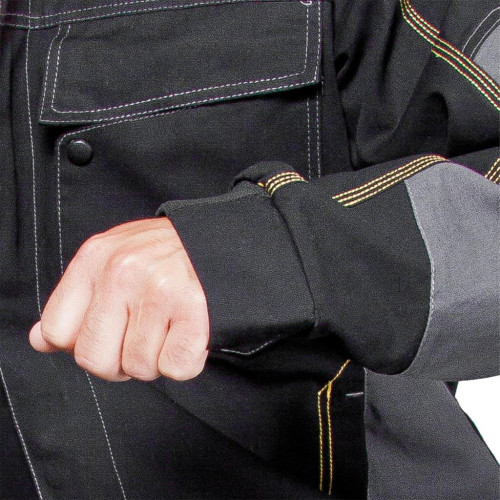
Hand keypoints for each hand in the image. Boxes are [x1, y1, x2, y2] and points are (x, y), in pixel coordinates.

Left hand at [29, 218, 208, 381]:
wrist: (221, 240)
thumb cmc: (166, 256)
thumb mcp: (112, 259)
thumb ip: (75, 300)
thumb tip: (40, 341)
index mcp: (95, 258)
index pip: (57, 331)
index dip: (82, 343)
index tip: (108, 334)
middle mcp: (122, 271)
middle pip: (95, 360)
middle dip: (119, 361)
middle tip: (142, 336)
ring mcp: (157, 289)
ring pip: (140, 368)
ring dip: (157, 359)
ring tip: (170, 328)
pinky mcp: (193, 308)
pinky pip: (176, 368)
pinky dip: (186, 361)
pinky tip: (190, 334)